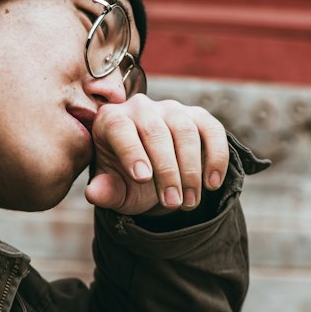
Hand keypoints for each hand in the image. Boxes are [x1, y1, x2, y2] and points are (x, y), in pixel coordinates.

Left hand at [84, 98, 229, 215]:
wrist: (153, 177)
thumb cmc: (126, 181)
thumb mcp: (114, 190)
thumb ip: (105, 191)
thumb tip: (94, 193)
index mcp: (111, 120)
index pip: (119, 127)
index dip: (132, 151)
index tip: (142, 179)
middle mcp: (140, 107)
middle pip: (156, 131)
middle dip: (167, 171)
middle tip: (173, 203)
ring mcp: (171, 109)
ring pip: (185, 131)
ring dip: (191, 170)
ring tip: (189, 202)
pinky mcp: (198, 116)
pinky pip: (212, 130)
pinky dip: (216, 157)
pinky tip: (212, 184)